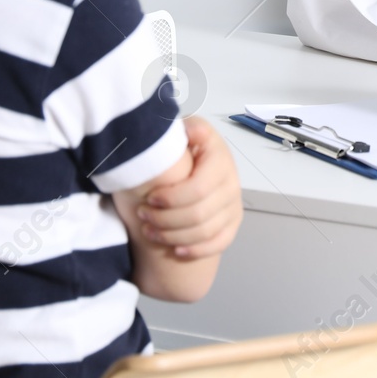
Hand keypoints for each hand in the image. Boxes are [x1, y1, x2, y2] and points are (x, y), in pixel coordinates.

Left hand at [138, 117, 242, 258]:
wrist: (190, 160)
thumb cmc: (179, 147)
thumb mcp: (177, 129)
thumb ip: (177, 127)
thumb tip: (185, 130)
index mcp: (218, 155)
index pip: (199, 187)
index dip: (173, 198)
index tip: (150, 197)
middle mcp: (231, 180)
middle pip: (199, 213)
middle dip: (166, 219)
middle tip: (143, 215)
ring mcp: (233, 202)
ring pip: (206, 231)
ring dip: (173, 236)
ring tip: (149, 231)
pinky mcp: (232, 222)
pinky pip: (219, 243)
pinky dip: (196, 250)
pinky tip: (175, 250)